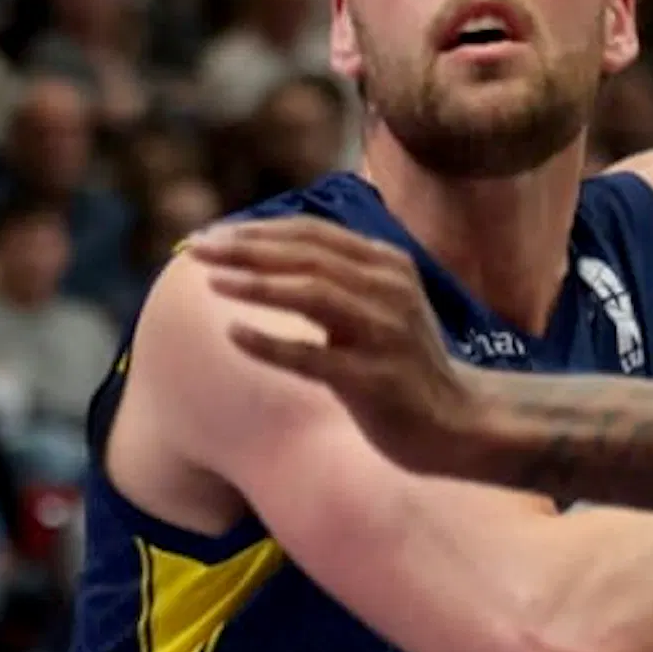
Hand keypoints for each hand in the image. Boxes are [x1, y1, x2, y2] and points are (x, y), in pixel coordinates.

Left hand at [192, 218, 480, 477]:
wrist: (455, 421)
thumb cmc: (402, 361)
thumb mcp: (379, 303)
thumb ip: (336, 274)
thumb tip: (261, 249)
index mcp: (388, 264)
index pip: (314, 233)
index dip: (258, 230)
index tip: (212, 234)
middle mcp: (391, 290)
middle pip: (307, 256)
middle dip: (246, 249)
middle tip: (197, 249)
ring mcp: (385, 333)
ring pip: (312, 294)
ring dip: (255, 285)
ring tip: (211, 281)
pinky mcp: (375, 379)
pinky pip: (312, 357)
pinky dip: (269, 343)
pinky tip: (233, 334)